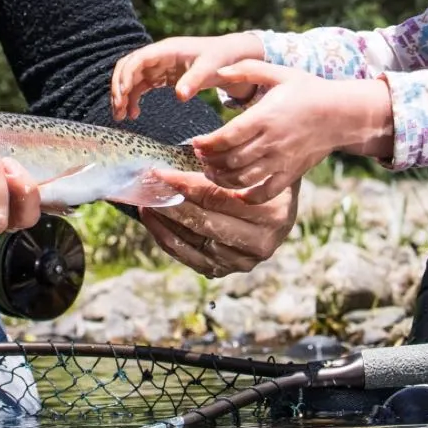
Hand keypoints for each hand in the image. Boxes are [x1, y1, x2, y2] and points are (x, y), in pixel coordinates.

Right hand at [111, 32, 266, 120]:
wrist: (230, 56)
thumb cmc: (221, 58)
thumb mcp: (210, 68)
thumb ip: (194, 80)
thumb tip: (180, 97)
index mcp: (167, 49)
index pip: (138, 59)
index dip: (127, 75)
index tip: (124, 95)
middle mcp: (158, 56)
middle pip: (128, 67)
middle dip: (119, 87)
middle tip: (118, 110)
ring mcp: (158, 66)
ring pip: (130, 78)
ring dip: (122, 95)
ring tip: (121, 117)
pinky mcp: (160, 76)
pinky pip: (140, 86)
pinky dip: (133, 99)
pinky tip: (134, 114)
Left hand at [140, 172, 298, 276]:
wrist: (281, 209)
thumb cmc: (263, 181)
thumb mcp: (255, 167)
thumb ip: (226, 166)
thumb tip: (180, 156)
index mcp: (272, 213)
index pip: (217, 197)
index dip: (184, 184)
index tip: (159, 172)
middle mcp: (261, 242)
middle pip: (204, 222)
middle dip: (170, 204)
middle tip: (147, 187)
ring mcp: (243, 261)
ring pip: (193, 242)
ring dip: (164, 222)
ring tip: (146, 202)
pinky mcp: (227, 271)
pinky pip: (189, 257)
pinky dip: (167, 239)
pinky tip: (154, 222)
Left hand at [186, 61, 393, 205]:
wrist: (341, 114)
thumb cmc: (308, 90)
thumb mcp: (278, 73)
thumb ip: (247, 69)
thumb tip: (218, 70)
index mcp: (265, 116)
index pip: (227, 136)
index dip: (207, 143)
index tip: (196, 142)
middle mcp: (271, 141)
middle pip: (231, 160)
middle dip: (209, 161)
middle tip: (200, 157)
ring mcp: (281, 160)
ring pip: (243, 179)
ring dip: (221, 178)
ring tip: (212, 171)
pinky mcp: (290, 173)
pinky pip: (265, 193)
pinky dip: (247, 196)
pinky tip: (236, 191)